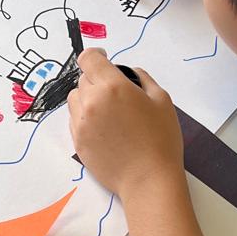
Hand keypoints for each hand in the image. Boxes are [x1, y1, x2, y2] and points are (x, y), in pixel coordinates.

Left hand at [68, 51, 183, 199]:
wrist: (148, 180)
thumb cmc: (161, 140)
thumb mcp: (162, 100)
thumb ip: (142, 78)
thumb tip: (129, 72)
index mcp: (112, 87)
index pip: (88, 58)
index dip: (95, 56)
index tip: (103, 59)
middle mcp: (91, 102)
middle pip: (83, 79)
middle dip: (97, 80)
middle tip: (116, 94)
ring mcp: (81, 124)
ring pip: (75, 99)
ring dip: (88, 98)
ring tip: (108, 112)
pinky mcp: (77, 142)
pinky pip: (74, 120)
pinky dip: (85, 118)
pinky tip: (105, 129)